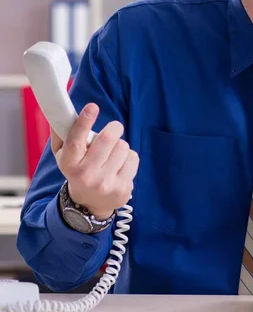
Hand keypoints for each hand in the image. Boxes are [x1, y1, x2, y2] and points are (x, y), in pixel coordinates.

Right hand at [50, 103, 138, 219]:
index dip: (84, 121)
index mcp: (69, 164)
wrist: (88, 204)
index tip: (92, 107)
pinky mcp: (122, 188)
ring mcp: (105, 184)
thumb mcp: (64, 156)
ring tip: (112, 155)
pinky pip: (133, 157)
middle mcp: (86, 175)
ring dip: (120, 145)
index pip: (76, 140)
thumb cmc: (77, 170)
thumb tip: (60, 112)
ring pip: (123, 146)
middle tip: (113, 129)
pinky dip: (129, 157)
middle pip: (108, 138)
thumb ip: (62, 134)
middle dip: (114, 128)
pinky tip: (120, 166)